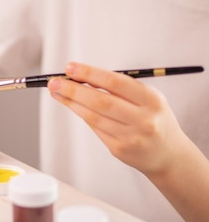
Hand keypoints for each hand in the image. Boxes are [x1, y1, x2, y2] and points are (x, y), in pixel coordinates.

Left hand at [47, 62, 188, 175]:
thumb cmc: (153, 118)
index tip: (70, 68)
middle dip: (73, 90)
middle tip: (54, 81)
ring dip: (71, 103)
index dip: (90, 74)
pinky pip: (95, 129)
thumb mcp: (147, 98)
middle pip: (100, 101)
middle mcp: (143, 119)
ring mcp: (131, 137)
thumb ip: (119, 88)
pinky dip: (81, 115)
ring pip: (93, 117)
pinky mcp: (119, 150)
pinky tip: (71, 105)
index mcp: (152, 100)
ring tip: (57, 92)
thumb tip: (82, 76)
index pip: (115, 83)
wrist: (167, 153)